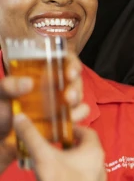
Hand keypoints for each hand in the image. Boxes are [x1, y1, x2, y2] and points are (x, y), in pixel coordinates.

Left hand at [0, 53, 87, 171]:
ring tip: (69, 111)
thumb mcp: (0, 94)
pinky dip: (77, 118)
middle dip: (76, 87)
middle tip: (69, 96)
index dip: (71, 63)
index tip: (70, 73)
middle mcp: (54, 86)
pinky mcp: (63, 120)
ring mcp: (60, 103)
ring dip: (78, 104)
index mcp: (40, 73)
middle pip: (75, 80)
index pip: (63, 60)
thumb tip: (28, 83)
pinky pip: (77, 116)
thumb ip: (8, 86)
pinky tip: (69, 121)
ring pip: (79, 98)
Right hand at [14, 114, 105, 180]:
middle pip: (88, 151)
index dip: (75, 129)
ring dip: (74, 166)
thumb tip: (21, 118)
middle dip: (72, 148)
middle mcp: (101, 166)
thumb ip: (31, 136)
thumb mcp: (43, 155)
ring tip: (56, 167)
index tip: (62, 131)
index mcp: (93, 152)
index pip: (88, 133)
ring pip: (88, 169)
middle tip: (55, 148)